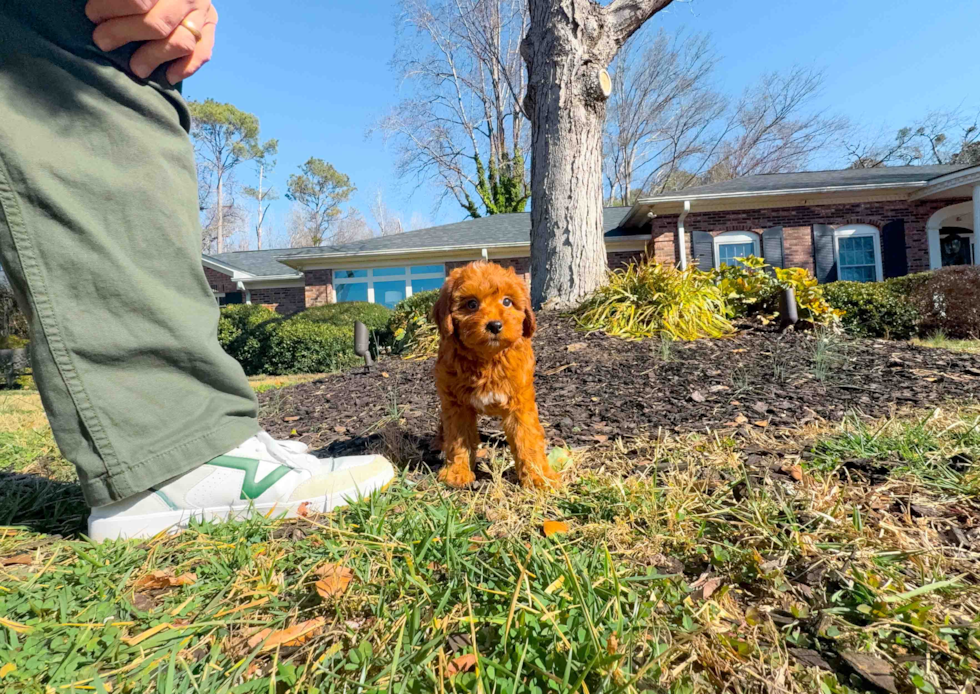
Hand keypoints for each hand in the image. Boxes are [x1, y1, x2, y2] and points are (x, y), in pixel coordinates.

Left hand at [85, 0, 217, 84]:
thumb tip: (95, 7)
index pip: (138, 1)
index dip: (110, 9)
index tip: (93, 15)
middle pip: (157, 24)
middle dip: (124, 34)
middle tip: (103, 41)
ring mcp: (202, 11)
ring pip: (180, 42)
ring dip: (153, 57)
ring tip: (135, 67)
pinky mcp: (211, 26)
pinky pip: (203, 52)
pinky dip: (186, 68)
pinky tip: (167, 76)